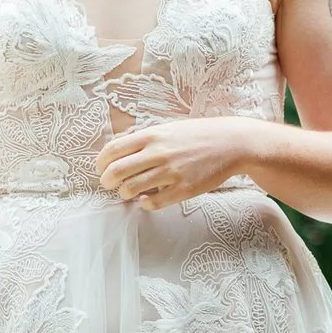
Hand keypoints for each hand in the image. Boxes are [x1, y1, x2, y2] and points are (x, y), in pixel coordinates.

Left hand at [96, 117, 256, 210]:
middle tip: (110, 184)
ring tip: (129, 192)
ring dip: (124, 193)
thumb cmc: (198, 134)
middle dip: (107, 181)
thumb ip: (145, 139)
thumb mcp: (168, 128)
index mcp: (152, 135)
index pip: (113, 150)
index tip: (101, 169)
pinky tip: (147, 199)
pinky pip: (153, 203)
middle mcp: (158, 153)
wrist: (231, 143)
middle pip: (116, 172)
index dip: (101, 163)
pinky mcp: (183, 189)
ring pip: (131, 189)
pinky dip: (144, 204)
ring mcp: (170, 172)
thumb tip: (119, 153)